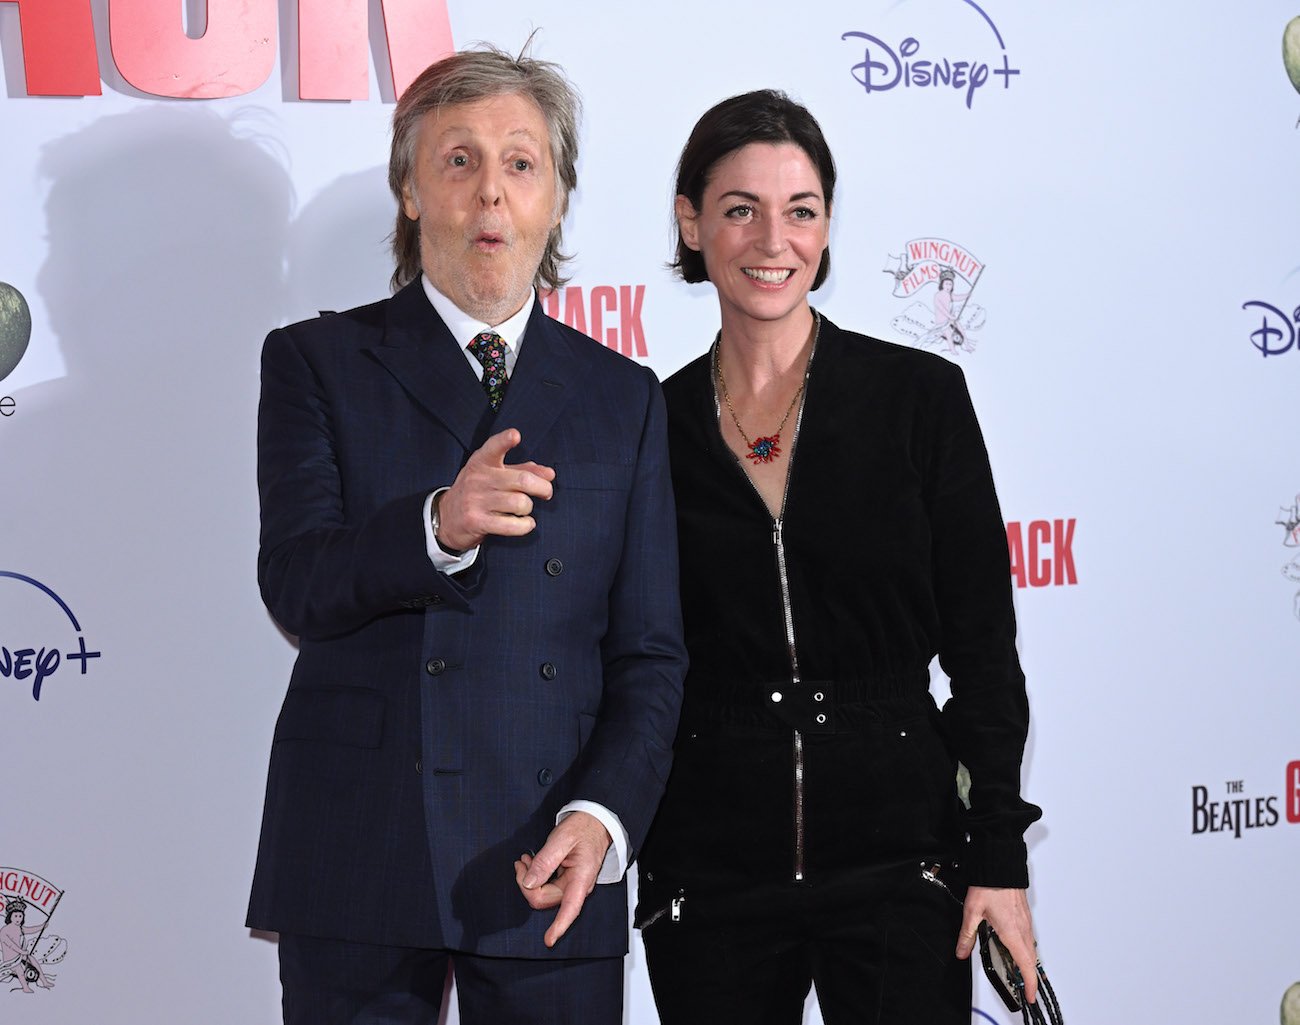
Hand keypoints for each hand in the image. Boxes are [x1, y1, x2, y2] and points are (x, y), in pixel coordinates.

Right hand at [436, 428, 555, 551]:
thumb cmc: (478, 492)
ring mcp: (476, 500)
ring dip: (529, 508)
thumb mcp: (495, 475)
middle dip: (542, 488)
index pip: (493, 448)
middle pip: (522, 480)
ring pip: (520, 503)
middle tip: (546, 493)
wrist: (447, 517)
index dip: (505, 441)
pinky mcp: (477, 521)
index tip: (515, 435)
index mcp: (482, 462)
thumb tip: (549, 474)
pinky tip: (525, 523)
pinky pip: (512, 525)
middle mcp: (479, 479)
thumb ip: (523, 470)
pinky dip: (525, 526)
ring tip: (524, 509)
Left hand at [513, 811, 611, 947]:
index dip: (559, 926)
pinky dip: (535, 878)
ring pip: (543, 895)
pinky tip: (531, 863)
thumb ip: (545, 861)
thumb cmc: (583, 828)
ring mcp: (571, 886)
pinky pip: (546, 888)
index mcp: (581, 879)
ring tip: (525, 859)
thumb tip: (529, 882)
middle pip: (546, 900)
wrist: (595, 822)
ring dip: (529, 881)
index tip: (548, 940)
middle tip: (521, 862)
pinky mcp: (566, 882)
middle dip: (527, 885)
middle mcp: (577, 887)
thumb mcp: (562, 839)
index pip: (570, 909)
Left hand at [956, 885, 1037, 1004]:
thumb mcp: (972, 912)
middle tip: (1023, 989)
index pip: (1025, 964)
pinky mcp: (1025, 915)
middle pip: (1030, 959)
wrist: (999, 865)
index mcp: (1012, 932)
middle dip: (1028, 976)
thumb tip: (962, 952)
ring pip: (1030, 948)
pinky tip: (1015, 948)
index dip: (1029, 983)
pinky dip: (1026, 948)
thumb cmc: (989, 885)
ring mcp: (1026, 921)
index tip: (1029, 996)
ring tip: (1019, 972)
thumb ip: (967, 935)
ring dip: (1027, 962)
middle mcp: (1023, 929)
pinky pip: (1029, 937)